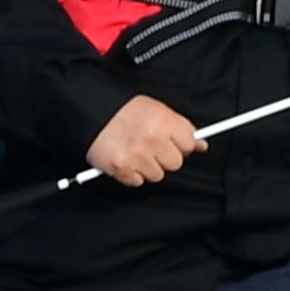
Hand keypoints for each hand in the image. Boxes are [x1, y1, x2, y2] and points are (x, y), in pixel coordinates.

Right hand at [88, 95, 205, 187]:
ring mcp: (136, 155)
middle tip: (151, 147)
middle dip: (165, 157)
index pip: (188, 143)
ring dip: (148, 166)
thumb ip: (179, 126)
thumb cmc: (122, 110)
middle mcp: (151, 138)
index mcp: (162, 120)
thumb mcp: (155, 109)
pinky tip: (125, 158)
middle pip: (175, 163)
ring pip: (157, 175)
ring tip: (135, 151)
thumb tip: (201, 144)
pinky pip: (137, 181)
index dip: (181, 144)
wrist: (89, 111)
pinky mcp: (121, 169)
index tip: (173, 143)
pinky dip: (131, 173)